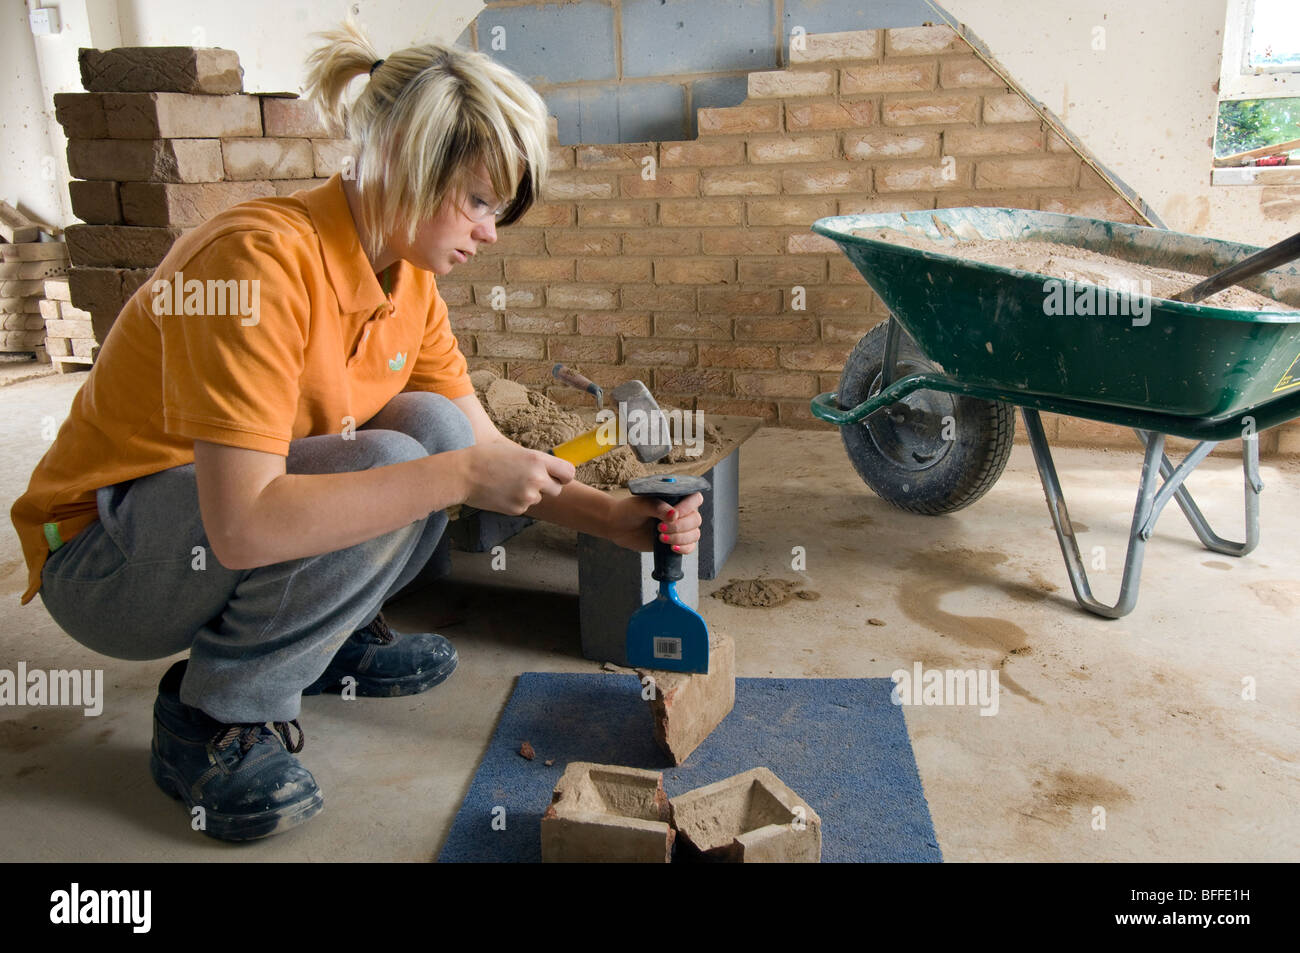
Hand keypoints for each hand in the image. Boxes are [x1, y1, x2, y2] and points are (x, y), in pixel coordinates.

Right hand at [458, 440, 574, 514]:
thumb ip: (535, 460)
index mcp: (537, 460)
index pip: (568, 473)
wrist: (461, 474)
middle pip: (557, 489)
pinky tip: (501, 492)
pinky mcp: (517, 509)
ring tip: (508, 483)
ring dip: (529, 493)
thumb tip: (551, 469)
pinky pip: (524, 506)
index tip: (556, 476)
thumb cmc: (484, 457)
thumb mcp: (514, 450)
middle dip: (547, 486)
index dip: (563, 475)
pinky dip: (516, 501)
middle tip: (530, 480)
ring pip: (538, 498)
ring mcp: (527, 496)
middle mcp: (537, 479)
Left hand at [605, 491, 702, 553]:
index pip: (694, 499)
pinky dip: (684, 548)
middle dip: (680, 526)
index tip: (674, 515)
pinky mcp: (676, 541)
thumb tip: (674, 515)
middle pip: (695, 519)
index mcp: (675, 497)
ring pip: (694, 534)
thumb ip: (657, 507)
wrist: (618, 526)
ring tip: (661, 538)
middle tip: (660, 528)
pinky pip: (689, 547)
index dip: (688, 507)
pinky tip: (672, 548)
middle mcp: (681, 512)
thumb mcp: (640, 505)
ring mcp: (679, 527)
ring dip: (680, 538)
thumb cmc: (629, 510)